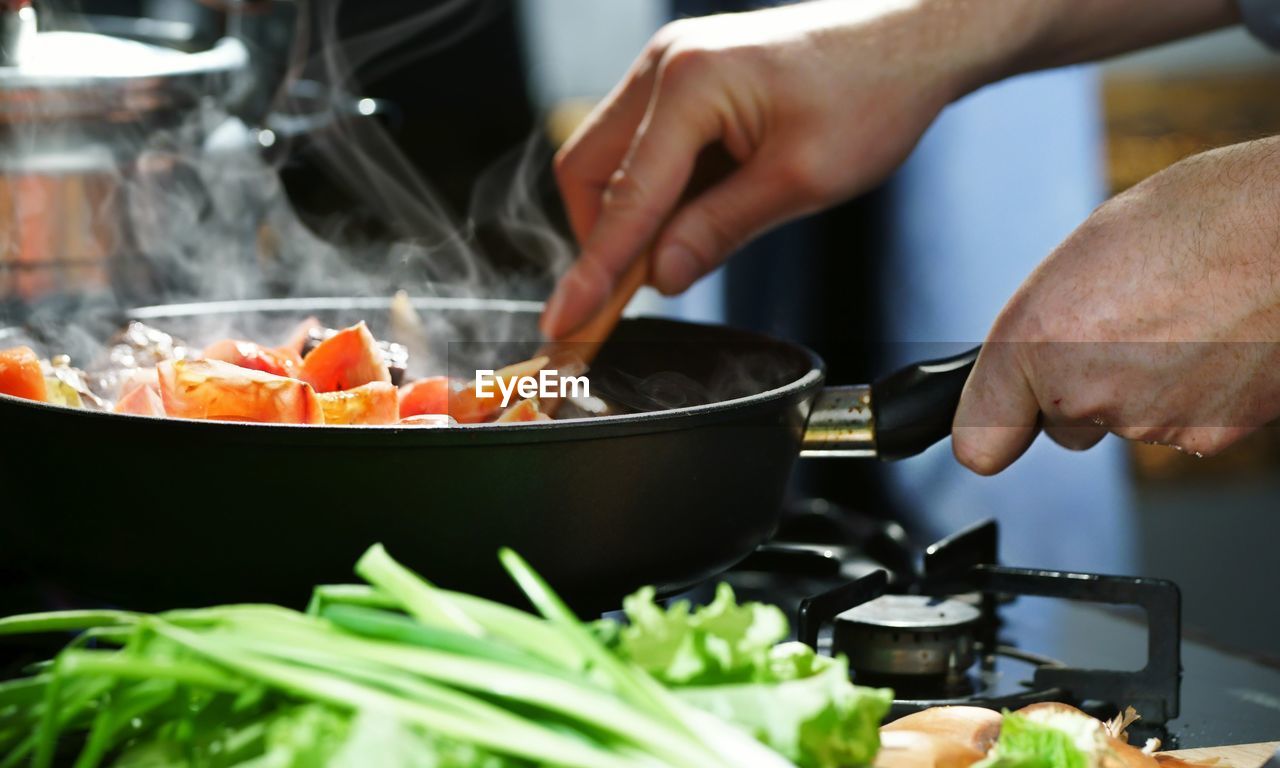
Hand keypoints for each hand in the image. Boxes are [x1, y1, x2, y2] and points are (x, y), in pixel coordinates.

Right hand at [541, 0, 1052, 337]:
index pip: (623, 197)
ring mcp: (672, 66)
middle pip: (588, 169)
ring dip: (632, 215)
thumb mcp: (800, 181)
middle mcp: (664, 64)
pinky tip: (695, 216)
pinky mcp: (687, 78)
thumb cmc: (871, 94)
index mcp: (689, 84)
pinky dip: (656, 191)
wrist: (914, 37)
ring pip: (611, 158)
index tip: (564, 323)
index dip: (593, 270)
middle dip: (602, 237)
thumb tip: (662, 278)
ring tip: (683, 250)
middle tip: (632, 292)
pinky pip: (645, 145)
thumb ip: (720, 230)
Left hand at [952, 137, 1279, 473]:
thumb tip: (1038, 358)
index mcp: (1037, 338)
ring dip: (1145, 382)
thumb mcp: (1089, 252)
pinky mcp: (1208, 437)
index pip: (980, 440)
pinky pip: (1182, 422)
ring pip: (1126, 419)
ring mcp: (1149, 421)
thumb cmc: (1205, 217)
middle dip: (1083, 384)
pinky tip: (1218, 340)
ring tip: (1186, 315)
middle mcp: (1085, 392)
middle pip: (1063, 419)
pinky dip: (1196, 393)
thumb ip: (1050, 322)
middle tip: (1131, 322)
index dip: (993, 428)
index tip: (999, 423)